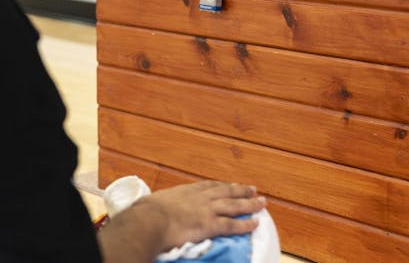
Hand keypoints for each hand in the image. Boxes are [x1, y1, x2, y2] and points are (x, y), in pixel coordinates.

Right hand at [139, 180, 264, 250]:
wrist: (149, 220)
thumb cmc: (146, 212)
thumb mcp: (154, 202)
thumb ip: (161, 204)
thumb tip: (152, 208)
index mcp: (187, 190)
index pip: (210, 186)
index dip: (223, 185)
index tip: (231, 184)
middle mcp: (200, 197)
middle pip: (227, 191)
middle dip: (242, 190)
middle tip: (254, 189)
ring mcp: (207, 210)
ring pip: (234, 205)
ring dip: (250, 204)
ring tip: (262, 203)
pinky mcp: (209, 224)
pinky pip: (231, 224)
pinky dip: (244, 224)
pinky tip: (254, 224)